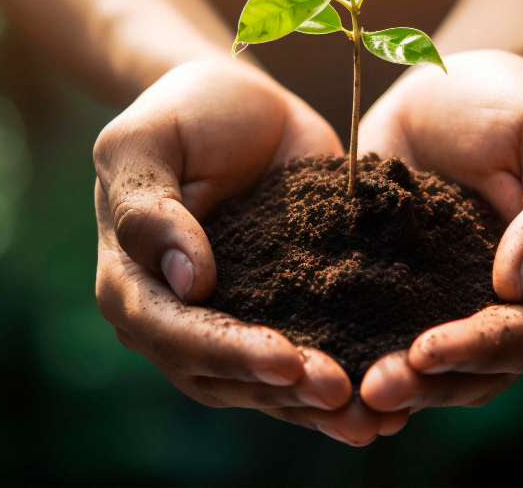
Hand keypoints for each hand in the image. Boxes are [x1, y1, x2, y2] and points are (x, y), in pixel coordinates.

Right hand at [94, 59, 407, 443]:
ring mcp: (233, 322)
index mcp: (133, 283)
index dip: (227, 352)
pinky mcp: (284, 312)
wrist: (242, 105)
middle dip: (283, 389)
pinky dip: (345, 382)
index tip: (286, 360)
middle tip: (343, 394)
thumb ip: (149, 208)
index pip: (173, 332)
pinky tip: (389, 404)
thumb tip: (187, 283)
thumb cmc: (184, 114)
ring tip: (374, 417)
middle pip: (223, 374)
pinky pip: (307, 359)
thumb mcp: (147, 142)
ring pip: (267, 384)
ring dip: (317, 407)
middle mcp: (178, 318)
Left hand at [356, 50, 522, 411]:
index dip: (484, 348)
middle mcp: (511, 303)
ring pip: (439, 371)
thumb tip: (520, 284)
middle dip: (432, 385)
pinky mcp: (404, 292)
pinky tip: (332, 370)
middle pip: (483, 370)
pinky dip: (369, 358)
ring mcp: (456, 302)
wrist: (448, 85)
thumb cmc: (512, 102)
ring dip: (401, 387)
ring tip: (352, 393)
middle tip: (374, 389)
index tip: (427, 349)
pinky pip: (391, 337)